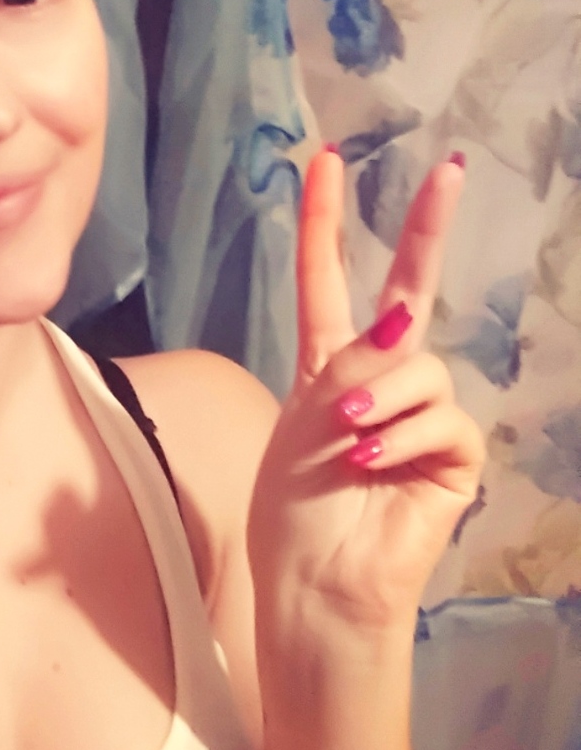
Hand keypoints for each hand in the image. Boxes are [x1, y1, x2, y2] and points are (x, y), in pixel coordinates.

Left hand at [247, 149, 485, 646]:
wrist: (315, 587)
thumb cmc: (292, 515)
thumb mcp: (300, 422)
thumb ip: (345, 365)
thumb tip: (403, 324)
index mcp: (328, 367)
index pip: (328, 281)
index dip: (324, 224)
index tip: (322, 162)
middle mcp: (381, 380)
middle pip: (410, 290)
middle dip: (428, 229)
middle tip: (450, 171)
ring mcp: (423, 416)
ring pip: (422, 365)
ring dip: (382, 395)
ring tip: (349, 438)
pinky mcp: (455, 458)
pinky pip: (445, 419)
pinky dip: (406, 436)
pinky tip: (373, 462)